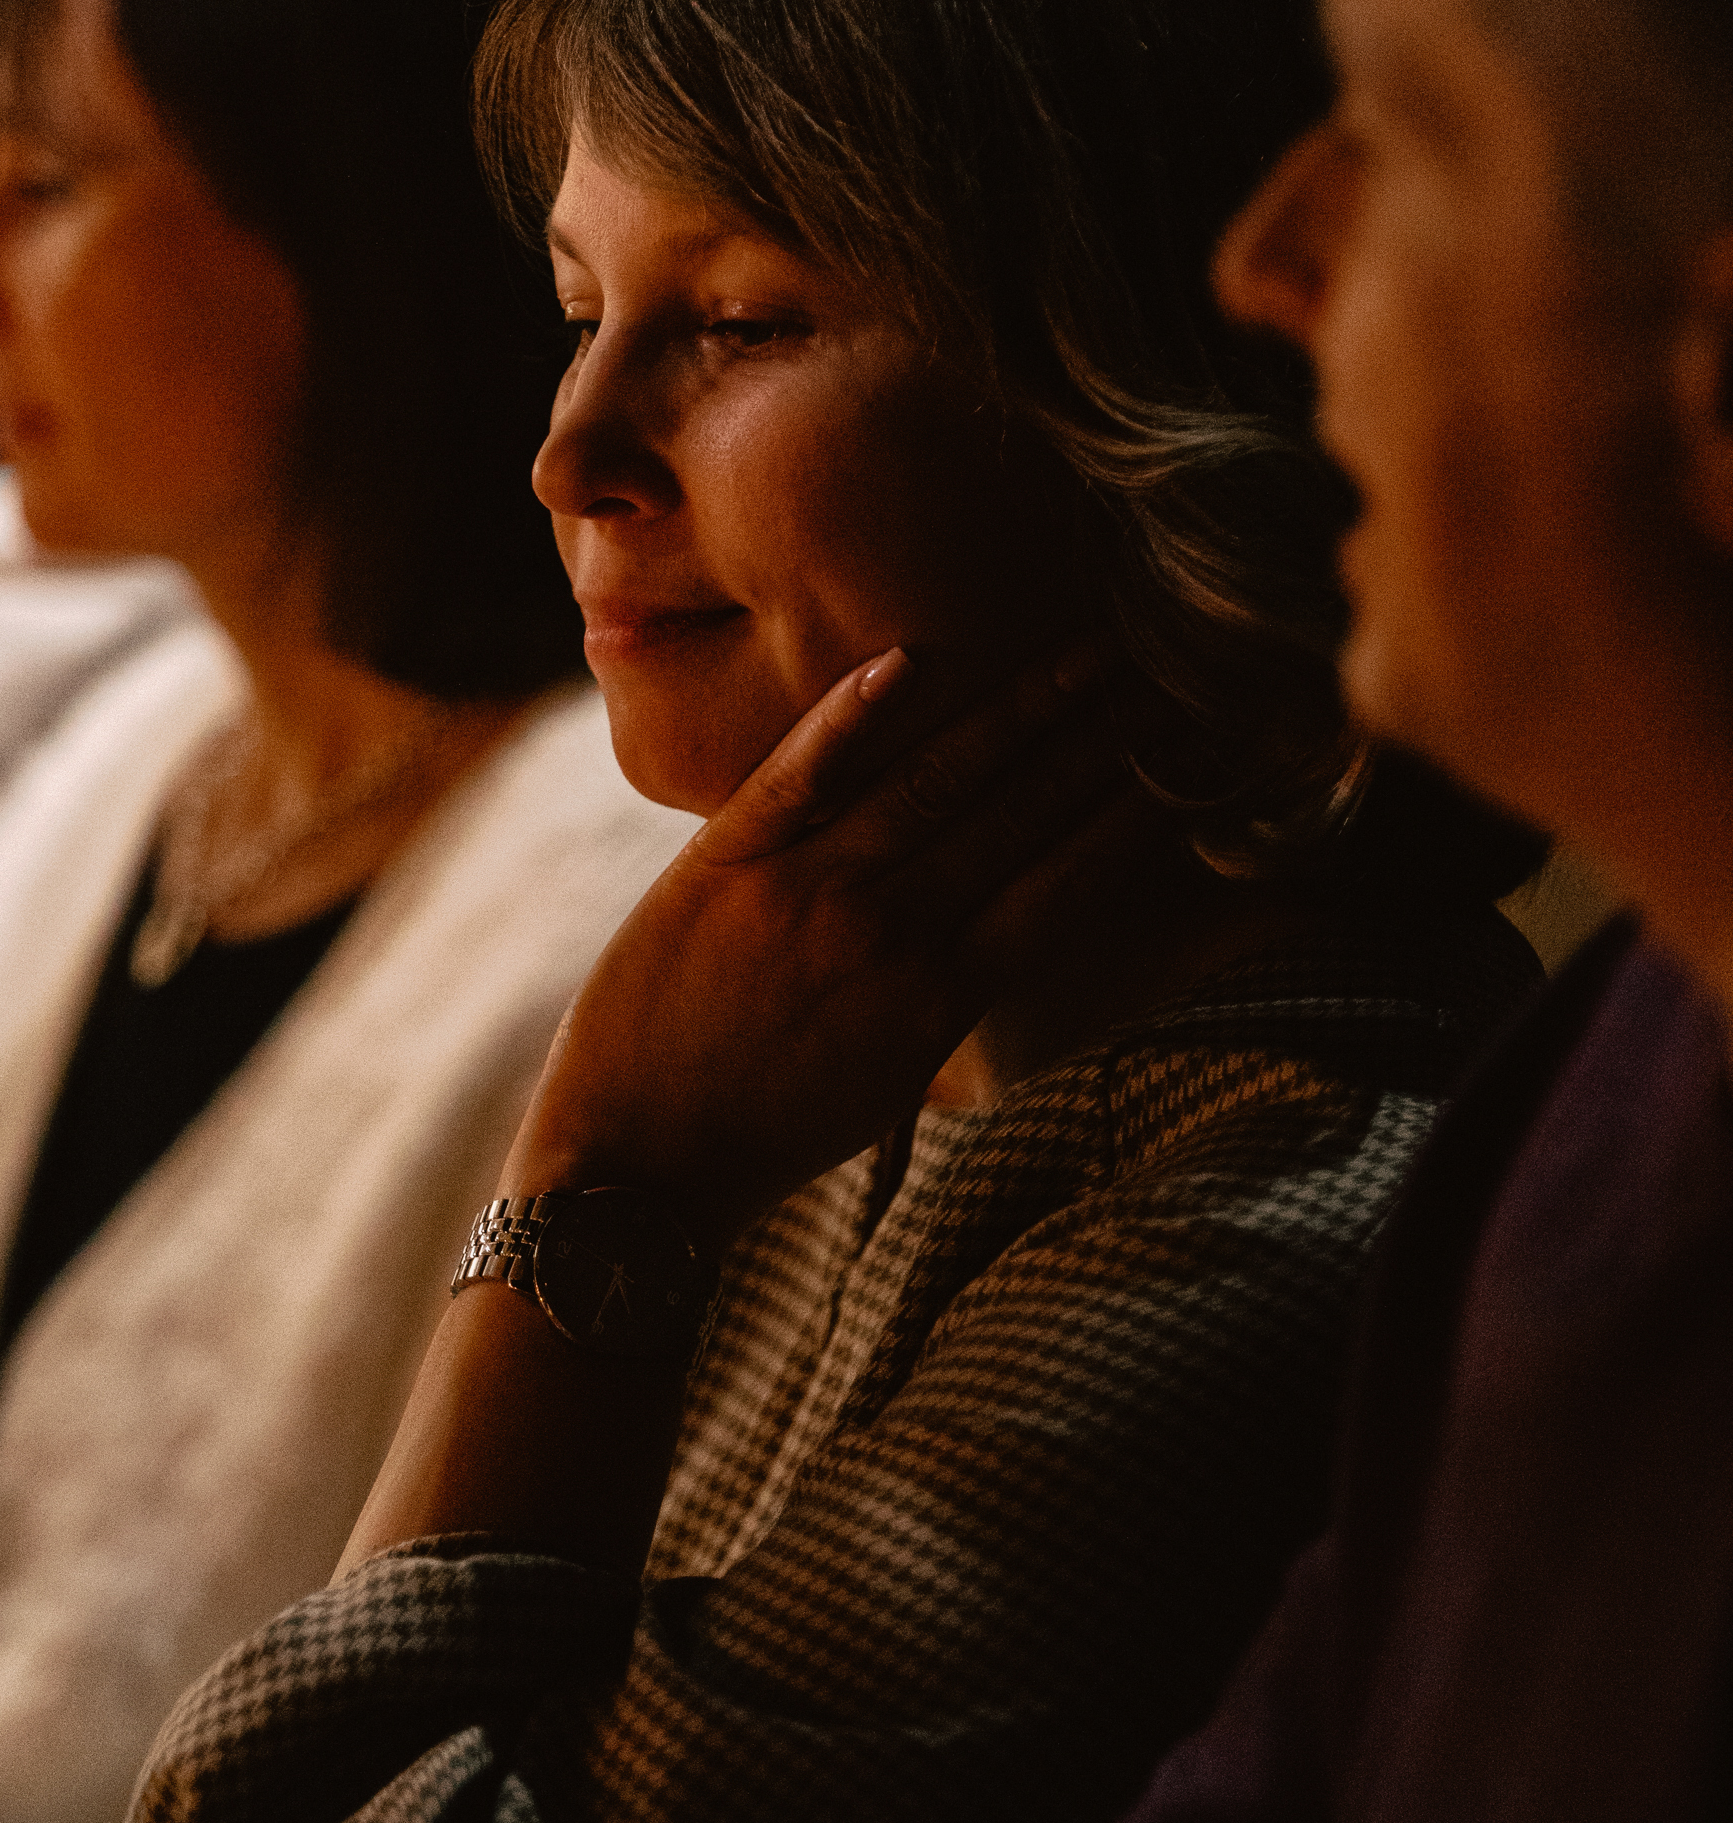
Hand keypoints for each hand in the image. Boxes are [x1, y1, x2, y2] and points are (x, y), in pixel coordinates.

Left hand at [505, 640, 1148, 1250]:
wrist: (632, 1173)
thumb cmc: (766, 1136)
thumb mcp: (887, 1082)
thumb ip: (946, 996)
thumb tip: (1007, 930)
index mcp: (941, 995)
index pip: (1066, 882)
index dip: (1136, 812)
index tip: (1188, 752)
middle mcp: (890, 935)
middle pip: (1021, 814)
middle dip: (1103, 737)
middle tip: (1168, 666)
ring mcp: (806, 892)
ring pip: (932, 781)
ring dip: (1020, 707)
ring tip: (1088, 648)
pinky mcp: (722, 864)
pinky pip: (798, 775)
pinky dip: (852, 718)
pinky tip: (909, 658)